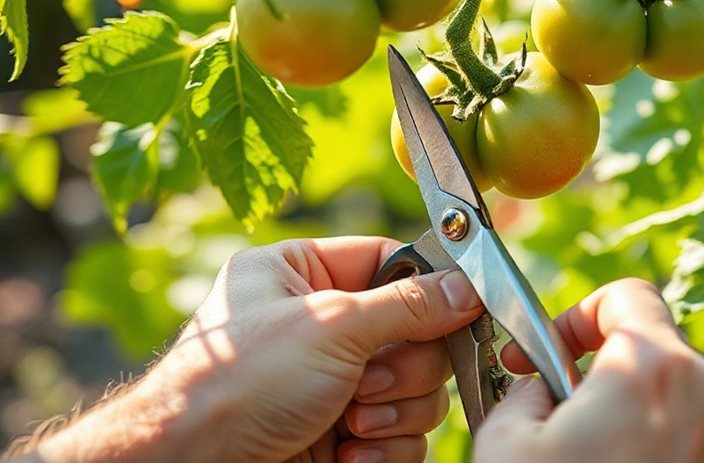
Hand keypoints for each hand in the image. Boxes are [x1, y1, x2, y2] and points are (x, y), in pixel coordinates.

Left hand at [29, 237, 484, 462]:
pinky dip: (384, 447)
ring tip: (350, 424)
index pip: (390, 260)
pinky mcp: (344, 430)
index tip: (463, 305)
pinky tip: (347, 452)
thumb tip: (467, 287)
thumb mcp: (329, 328)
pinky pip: (402, 432)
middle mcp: (321, 325)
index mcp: (301, 274)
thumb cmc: (237, 386)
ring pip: (417, 386)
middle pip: (416, 331)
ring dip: (394, 411)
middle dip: (401, 367)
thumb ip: (408, 304)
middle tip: (368, 382)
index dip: (427, 285)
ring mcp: (335, 380)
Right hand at [474, 278, 703, 462]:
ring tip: (592, 456)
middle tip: (561, 412)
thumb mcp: (507, 436)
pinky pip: (701, 433)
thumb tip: (546, 382)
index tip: (550, 349)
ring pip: (679, 391)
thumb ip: (530, 383)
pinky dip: (665, 443)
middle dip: (603, 370)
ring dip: (636, 409)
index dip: (580, 313)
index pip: (628, 294)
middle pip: (652, 346)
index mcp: (651, 366)